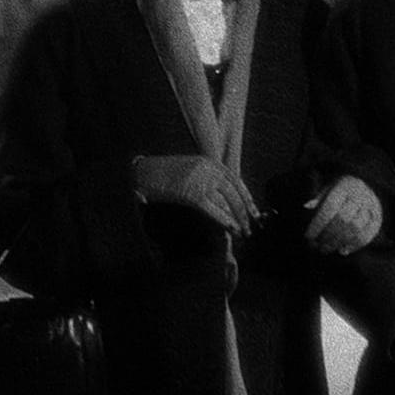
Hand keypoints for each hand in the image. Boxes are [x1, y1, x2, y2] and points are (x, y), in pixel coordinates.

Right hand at [132, 155, 258, 235]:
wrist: (140, 173)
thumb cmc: (161, 175)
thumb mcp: (187, 171)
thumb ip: (204, 180)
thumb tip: (220, 200)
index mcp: (208, 162)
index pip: (236, 180)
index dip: (247, 198)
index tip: (254, 211)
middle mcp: (208, 169)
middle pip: (235, 192)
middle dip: (245, 212)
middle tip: (250, 227)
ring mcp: (201, 180)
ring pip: (228, 201)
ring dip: (238, 218)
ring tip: (242, 231)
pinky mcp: (191, 193)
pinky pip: (214, 209)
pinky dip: (225, 220)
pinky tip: (231, 229)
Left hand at [304, 175, 382, 254]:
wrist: (368, 185)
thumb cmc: (342, 190)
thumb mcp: (329, 189)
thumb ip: (319, 199)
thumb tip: (307, 206)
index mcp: (345, 185)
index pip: (330, 206)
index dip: (318, 223)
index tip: (308, 236)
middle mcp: (360, 194)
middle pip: (343, 218)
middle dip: (328, 235)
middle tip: (317, 246)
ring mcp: (372, 206)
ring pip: (355, 228)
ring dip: (339, 241)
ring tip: (326, 249)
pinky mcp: (378, 218)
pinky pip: (368, 235)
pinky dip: (355, 245)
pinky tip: (342, 251)